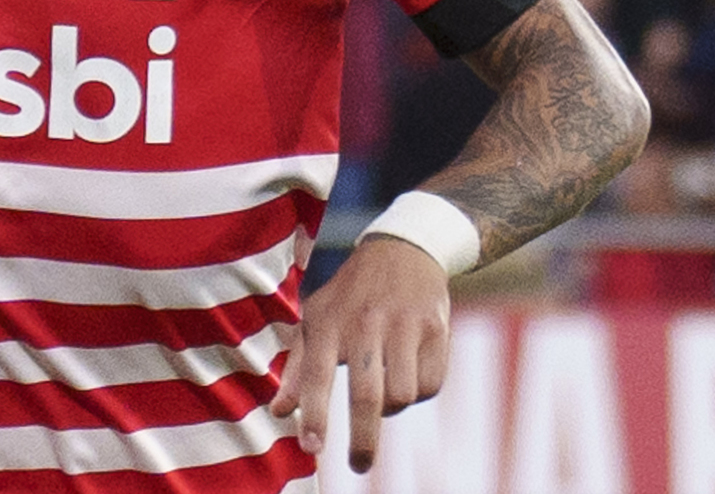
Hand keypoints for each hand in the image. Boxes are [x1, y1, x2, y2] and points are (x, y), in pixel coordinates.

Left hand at [269, 237, 449, 473]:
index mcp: (328, 321)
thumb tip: (279, 413)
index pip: (317, 375)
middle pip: (365, 396)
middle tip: (359, 466)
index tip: (312, 448)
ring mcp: (403, 325)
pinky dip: (418, 392)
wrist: (403, 248)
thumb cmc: (350, 294)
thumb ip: (297, 368)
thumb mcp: (316, 318)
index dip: (315, 414)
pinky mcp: (435, 328)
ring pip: (401, 395)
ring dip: (392, 408)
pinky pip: (429, 385)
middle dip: (362, 440)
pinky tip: (409, 373)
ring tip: (385, 394)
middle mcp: (365, 322)